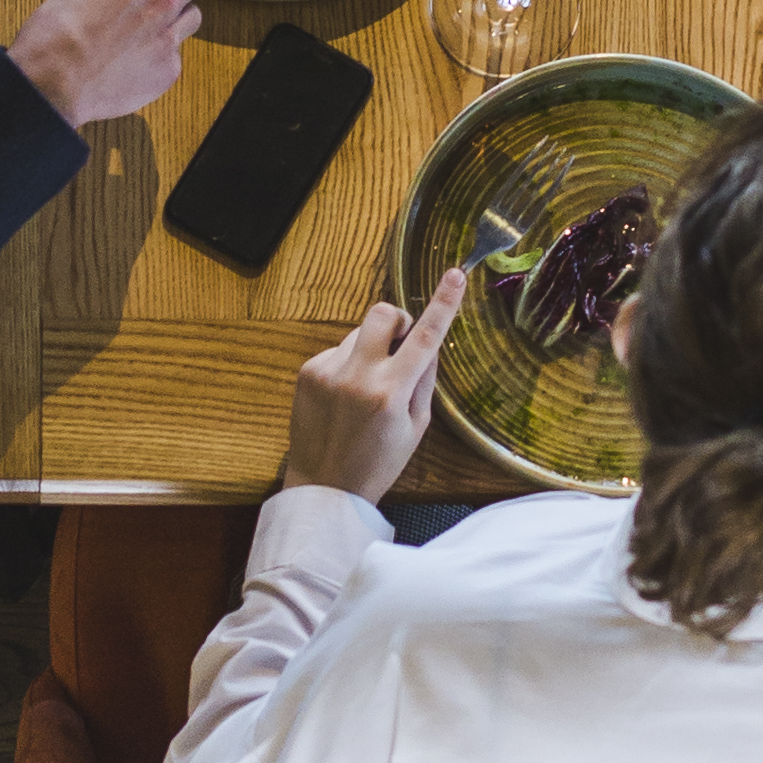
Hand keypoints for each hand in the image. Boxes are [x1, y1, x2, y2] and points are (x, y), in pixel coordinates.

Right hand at [8, 0, 202, 124]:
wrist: (54, 86)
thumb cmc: (54, 38)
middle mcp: (161, 0)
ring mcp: (168, 36)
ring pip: (193, 16)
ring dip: (176, 18)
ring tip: (152, 29)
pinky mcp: (169, 69)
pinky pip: (175, 55)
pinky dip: (159, 56)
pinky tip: (136, 63)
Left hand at [283, 274, 466, 499]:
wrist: (323, 487)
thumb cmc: (378, 463)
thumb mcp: (416, 428)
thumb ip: (424, 381)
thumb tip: (429, 343)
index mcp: (391, 392)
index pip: (425, 337)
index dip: (443, 303)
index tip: (455, 275)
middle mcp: (358, 375)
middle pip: (383, 313)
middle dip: (397, 320)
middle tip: (400, 347)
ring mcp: (328, 371)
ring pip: (360, 333)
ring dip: (371, 349)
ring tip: (367, 389)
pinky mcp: (307, 372)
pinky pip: (337, 351)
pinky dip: (348, 365)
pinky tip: (344, 397)